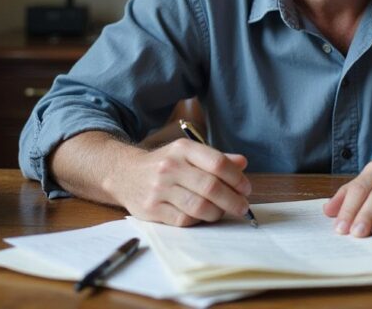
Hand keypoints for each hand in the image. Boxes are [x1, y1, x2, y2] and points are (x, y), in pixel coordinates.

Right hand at [105, 137, 252, 226]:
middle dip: (233, 200)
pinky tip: (202, 217)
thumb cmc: (164, 165)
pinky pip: (184, 220)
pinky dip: (198, 221)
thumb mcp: (187, 154)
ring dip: (217, 213)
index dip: (237, 178)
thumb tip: (242, 163)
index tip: (246, 189)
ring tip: (222, 212)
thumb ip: (215, 159)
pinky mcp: (152, 209)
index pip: (217, 163)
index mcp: (183, 149)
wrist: (124, 174)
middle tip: (242, 207)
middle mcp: (170, 167)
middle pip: (211, 187)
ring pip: (199, 207)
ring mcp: (159, 189)